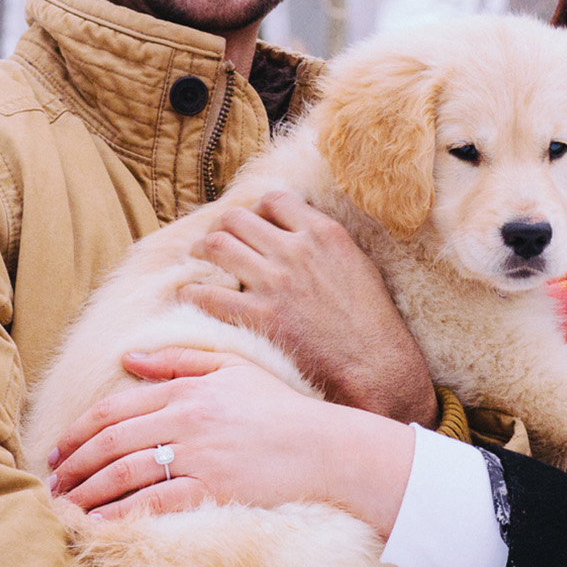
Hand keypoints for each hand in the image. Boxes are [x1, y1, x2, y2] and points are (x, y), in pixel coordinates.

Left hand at [47, 347, 415, 537]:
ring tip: (64, 506)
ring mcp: (199, 456)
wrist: (325, 447)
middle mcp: (187, 420)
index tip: (58, 449)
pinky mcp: (214, 489)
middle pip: (112, 441)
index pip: (116, 408)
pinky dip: (121, 515)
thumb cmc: (279, 408)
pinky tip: (99, 525)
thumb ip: (178, 361)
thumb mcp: (232, 369)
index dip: (79, 430)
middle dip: (74, 463)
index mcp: (187, 390)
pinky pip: (155, 503)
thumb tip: (129, 358)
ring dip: (88, 491)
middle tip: (51, 482)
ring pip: (125, 472)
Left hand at [178, 190, 437, 425]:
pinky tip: (191, 297)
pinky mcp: (260, 317)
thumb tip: (299, 231)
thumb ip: (325, 243)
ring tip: (197, 257)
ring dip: (201, 249)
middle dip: (221, 226)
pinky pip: (208, 295)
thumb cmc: (371, 320)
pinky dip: (192, 293)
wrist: (375, 366)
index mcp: (323, 233)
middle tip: (215, 240)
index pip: (275, 200)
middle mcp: (297, 250)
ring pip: (217, 246)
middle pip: (237, 218)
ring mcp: (276, 282)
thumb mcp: (357, 264)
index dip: (257, 210)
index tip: (253, 224)